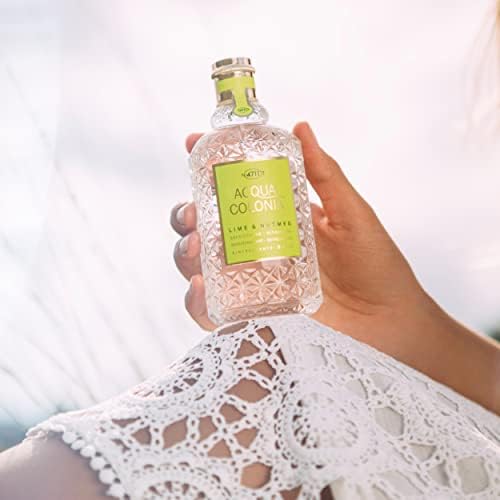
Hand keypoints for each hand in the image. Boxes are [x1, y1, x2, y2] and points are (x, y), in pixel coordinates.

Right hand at [171, 122, 429, 338]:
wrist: (389, 320)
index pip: (235, 188)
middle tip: (192, 210)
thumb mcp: (352, 214)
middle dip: (186, 214)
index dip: (209, 167)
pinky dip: (198, 299)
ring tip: (197, 246)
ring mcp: (255, 279)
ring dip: (186, 252)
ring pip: (202, 263)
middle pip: (207, 226)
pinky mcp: (256, 311)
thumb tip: (302, 128)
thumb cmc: (376, 266)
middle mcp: (260, 245)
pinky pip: (215, 307)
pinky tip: (202, 286)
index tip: (193, 144)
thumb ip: (326, 175)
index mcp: (280, 216)